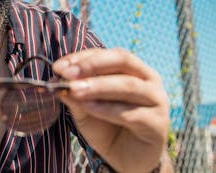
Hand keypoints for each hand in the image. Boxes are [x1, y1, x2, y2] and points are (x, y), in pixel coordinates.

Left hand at [53, 48, 169, 172]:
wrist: (128, 160)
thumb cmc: (107, 128)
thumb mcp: (85, 109)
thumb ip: (75, 94)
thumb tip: (57, 80)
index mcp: (132, 69)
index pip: (107, 54)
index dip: (82, 58)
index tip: (59, 67)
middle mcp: (148, 80)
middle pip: (122, 61)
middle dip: (92, 65)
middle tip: (67, 73)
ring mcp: (157, 101)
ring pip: (127, 85)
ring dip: (97, 86)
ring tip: (74, 90)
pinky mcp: (158, 124)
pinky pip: (130, 113)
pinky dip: (106, 108)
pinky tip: (88, 107)